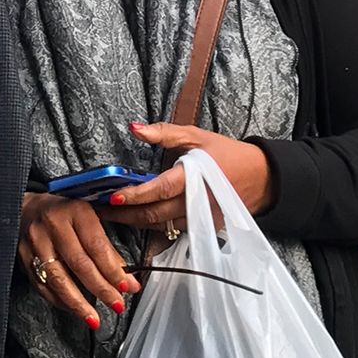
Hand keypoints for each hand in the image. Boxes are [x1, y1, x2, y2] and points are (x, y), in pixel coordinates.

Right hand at [18, 192, 139, 327]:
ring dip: (78, 303)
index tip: (126, 287)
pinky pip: (42, 286)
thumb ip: (107, 247)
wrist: (26, 208)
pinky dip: (60, 301)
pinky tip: (74, 310)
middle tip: (117, 305)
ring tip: (94, 319)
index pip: (96, 246)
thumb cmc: (64, 214)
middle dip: (101, 289)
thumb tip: (128, 279)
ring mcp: (35, 242)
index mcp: (75, 211)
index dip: (113, 270)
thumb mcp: (89, 219)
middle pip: (79, 264)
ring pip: (58, 279)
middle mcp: (53, 225)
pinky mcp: (23, 258)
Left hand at [94, 122, 274, 233]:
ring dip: (134, 221)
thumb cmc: (226, 154)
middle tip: (98, 209)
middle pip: (154, 214)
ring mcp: (199, 219)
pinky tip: (135, 218)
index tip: (112, 196)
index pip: (160, 189)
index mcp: (194, 177)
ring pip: (160, 225)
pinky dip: (151, 225)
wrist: (259, 179)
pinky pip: (171, 229)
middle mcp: (195, 202)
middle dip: (124, 213)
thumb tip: (134, 128)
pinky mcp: (201, 228)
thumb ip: (164, 133)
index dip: (135, 194)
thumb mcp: (196, 136)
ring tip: (111, 214)